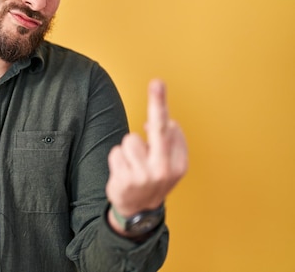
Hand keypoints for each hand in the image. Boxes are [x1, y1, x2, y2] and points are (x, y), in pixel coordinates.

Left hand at [106, 79, 187, 228]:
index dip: (159, 104)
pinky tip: (123, 172)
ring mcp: (145, 175)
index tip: (157, 82)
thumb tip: (151, 122)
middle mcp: (164, 169)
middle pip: (159, 128)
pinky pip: (116, 153)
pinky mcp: (126, 180)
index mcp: (178, 163)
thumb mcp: (168, 165)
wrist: (139, 213)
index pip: (171, 127)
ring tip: (133, 164)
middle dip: (158, 104)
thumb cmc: (153, 180)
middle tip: (157, 81)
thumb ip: (166, 144)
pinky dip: (117, 159)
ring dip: (128, 149)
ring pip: (130, 140)